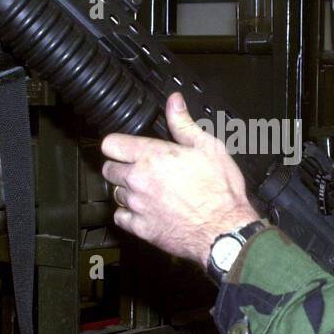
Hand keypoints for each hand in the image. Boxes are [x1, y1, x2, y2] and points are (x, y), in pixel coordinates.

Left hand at [101, 92, 259, 264]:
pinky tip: (144, 211)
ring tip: (146, 191)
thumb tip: (174, 102)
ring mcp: (137, 205)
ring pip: (115, 193)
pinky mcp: (141, 228)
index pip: (111, 144)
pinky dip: (129, 215)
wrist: (224, 230)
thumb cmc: (220, 191)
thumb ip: (184, 124)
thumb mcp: (209, 148)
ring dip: (126, 190)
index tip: (126, 148)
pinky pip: (120, 218)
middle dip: (120, 167)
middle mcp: (139, 180)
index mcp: (152, 157)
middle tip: (139, 169)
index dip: (118, 144)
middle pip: (108, 169)